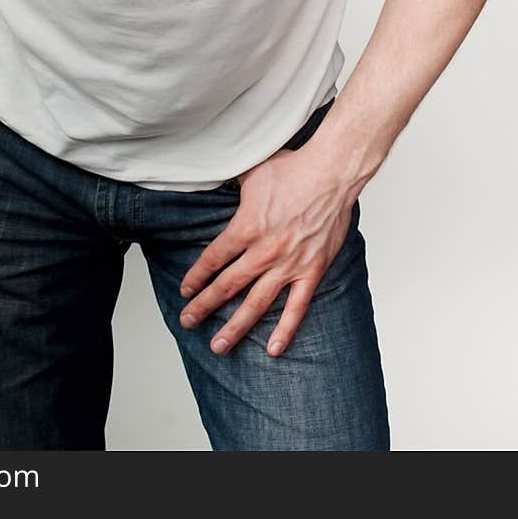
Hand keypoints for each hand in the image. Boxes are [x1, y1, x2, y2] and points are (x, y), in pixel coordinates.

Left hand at [178, 143, 354, 357]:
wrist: (332, 173)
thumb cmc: (293, 169)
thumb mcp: (251, 172)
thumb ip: (231, 185)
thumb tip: (214, 179)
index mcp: (246, 227)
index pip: (213, 258)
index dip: (196, 277)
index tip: (185, 291)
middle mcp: (264, 251)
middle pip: (227, 286)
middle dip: (204, 306)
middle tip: (188, 322)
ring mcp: (289, 264)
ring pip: (256, 303)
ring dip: (235, 327)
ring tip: (218, 346)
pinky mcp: (312, 271)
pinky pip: (297, 307)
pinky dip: (285, 330)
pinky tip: (273, 349)